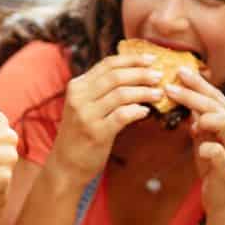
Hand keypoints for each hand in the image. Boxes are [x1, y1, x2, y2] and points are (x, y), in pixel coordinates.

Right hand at [48, 52, 162, 183]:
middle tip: (159, 76)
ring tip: (158, 94)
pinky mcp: (96, 133)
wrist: (65, 166)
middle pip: (116, 76)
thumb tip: (133, 74)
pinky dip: (136, 111)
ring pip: (121, 94)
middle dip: (141, 73)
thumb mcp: (84, 106)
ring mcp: (86, 115)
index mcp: (77, 86)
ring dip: (144, 92)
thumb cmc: (80, 135)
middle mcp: (79, 97)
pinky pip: (122, 116)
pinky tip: (145, 112)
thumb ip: (101, 90)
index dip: (131, 59)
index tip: (151, 59)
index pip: (107, 65)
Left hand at [164, 67, 224, 224]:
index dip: (197, 83)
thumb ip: (200, 120)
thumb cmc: (215, 169)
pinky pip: (220, 153)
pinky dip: (208, 148)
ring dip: (202, 113)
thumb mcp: (205, 140)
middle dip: (193, 93)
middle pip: (218, 104)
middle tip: (169, 85)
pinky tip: (198, 146)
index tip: (177, 71)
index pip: (216, 96)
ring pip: (223, 122)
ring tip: (182, 109)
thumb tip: (185, 98)